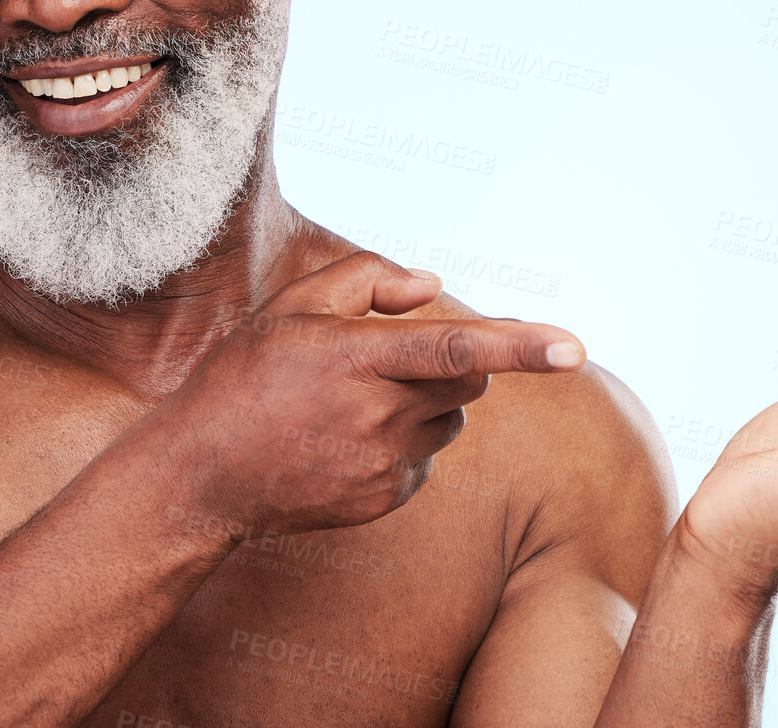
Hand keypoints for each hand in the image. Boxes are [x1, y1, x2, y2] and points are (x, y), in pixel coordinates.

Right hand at [159, 251, 584, 536]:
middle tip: (388, 357)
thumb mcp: (291, 306)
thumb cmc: (245, 376)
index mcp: (357, 358)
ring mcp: (385, 464)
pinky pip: (426, 458)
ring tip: (356, 402)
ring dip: (429, 401)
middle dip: (452, 359)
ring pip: (452, 419)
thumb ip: (366, 278)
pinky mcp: (387, 499)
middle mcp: (378, 415)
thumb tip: (431, 288)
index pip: (453, 346)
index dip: (520, 345)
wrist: (203, 475)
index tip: (574, 347)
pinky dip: (404, 442)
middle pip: (467, 377)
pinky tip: (346, 440)